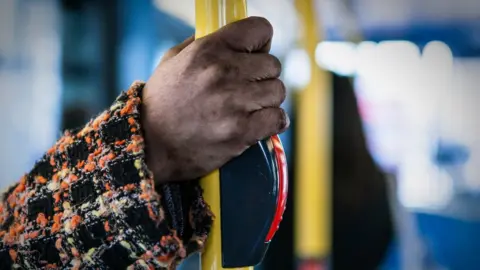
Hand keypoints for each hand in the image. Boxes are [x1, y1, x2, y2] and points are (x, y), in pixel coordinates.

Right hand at [142, 17, 288, 183]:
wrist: (151, 145)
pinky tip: (263, 123)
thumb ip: (201, 44)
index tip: (254, 55)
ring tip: (250, 108)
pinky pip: (279, 118)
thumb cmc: (161, 104)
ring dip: (268, 100)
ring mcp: (234, 102)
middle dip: (262, 76)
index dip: (260, 42)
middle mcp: (224, 72)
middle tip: (248, 88)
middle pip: (273, 64)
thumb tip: (229, 37)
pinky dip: (275, 122)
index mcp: (209, 50)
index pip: (260, 30)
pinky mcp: (241, 131)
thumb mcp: (172, 61)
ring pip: (277, 91)